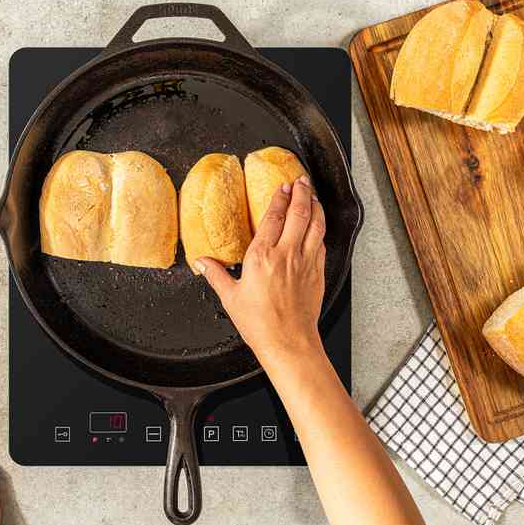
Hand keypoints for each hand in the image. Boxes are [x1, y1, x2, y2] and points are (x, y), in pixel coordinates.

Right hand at [197, 178, 325, 367]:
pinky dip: (321, 229)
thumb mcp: (230, 297)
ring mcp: (305, 263)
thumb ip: (216, 275)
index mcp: (262, 256)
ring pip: (316, 225)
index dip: (278, 198)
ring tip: (313, 195)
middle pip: (299, 214)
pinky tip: (318, 226)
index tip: (281, 187)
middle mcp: (286, 255)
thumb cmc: (260, 324)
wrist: (289, 343)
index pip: (273, 217)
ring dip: (316, 206)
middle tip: (300, 181)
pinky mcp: (317, 273)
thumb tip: (202, 262)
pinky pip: (321, 243)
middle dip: (301, 193)